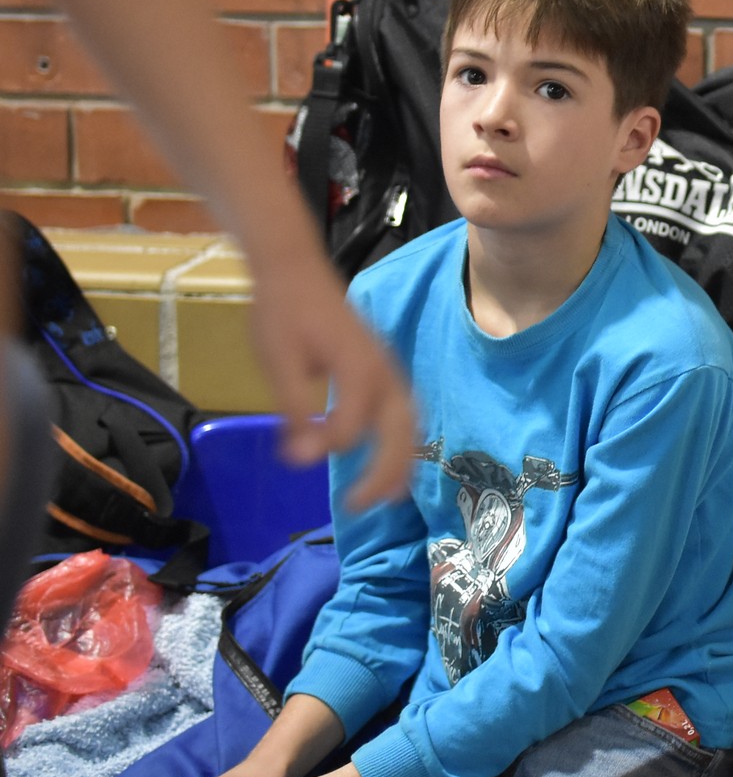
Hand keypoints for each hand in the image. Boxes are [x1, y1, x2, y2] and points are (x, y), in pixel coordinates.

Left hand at [244, 251, 413, 508]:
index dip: (327, 446)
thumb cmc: (281, 314)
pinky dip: (401, 441)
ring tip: (384, 495)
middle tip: (358, 505)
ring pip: (409, 424)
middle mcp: (383, 373)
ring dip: (401, 462)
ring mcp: (388, 370)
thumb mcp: (278, 364)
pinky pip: (404, 413)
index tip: (294, 454)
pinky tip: (384, 456)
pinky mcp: (383, 369)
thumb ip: (294, 412)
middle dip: (385, 473)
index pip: (353, 427)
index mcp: (359, 370)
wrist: (294, 271)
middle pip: (401, 432)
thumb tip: (301, 459)